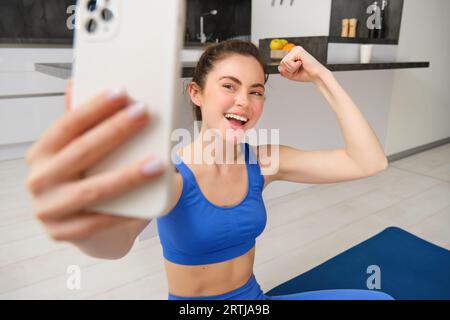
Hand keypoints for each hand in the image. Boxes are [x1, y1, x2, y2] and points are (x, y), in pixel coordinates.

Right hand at [25, 80, 164, 241]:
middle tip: (144, 114)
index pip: (67, 125)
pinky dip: (123, 212)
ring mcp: (47, 209)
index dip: (94, 107)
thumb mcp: (84, 153)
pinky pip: (97, 222)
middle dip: (115, 131)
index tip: (122, 92)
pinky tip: (146, 201)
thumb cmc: (92, 181)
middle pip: (80, 152)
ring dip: (126, 176)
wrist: (91, 229)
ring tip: (157, 163)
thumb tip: (76, 85)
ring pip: (91, 190)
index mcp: (43, 153)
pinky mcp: (62, 233)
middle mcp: (39, 179)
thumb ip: (83, 126)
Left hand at [278, 46, 329, 83]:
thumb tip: (279, 67)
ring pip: (284, 62)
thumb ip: (284, 72)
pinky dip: (294, 66)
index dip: (288, 71)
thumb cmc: (307, 74)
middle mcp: (294, 50)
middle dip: (289, 70)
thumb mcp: (292, 75)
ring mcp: (296, 49)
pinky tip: (302, 64)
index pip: (282, 64)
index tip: (298, 70)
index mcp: (293, 54)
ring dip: (292, 68)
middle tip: (299, 69)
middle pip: (282, 63)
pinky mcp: (298, 50)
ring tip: (301, 66)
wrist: (317, 76)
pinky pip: (288, 61)